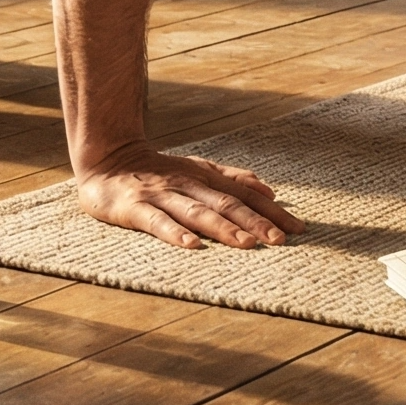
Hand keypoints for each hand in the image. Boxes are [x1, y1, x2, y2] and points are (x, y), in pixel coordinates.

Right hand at [76, 145, 302, 249]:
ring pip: (197, 212)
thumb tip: (270, 190)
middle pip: (226, 203)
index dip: (271, 210)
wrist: (105, 158)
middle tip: (281, 240)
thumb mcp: (196, 169)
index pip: (243, 194)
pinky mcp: (135, 207)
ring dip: (224, 228)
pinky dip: (175, 233)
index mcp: (203, 176)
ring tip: (247, 244)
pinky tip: (191, 246)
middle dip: (255, 221)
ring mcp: (161, 194)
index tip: (299, 228)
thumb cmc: (155, 170)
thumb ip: (231, 178)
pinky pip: (157, 221)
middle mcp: (186, 183)